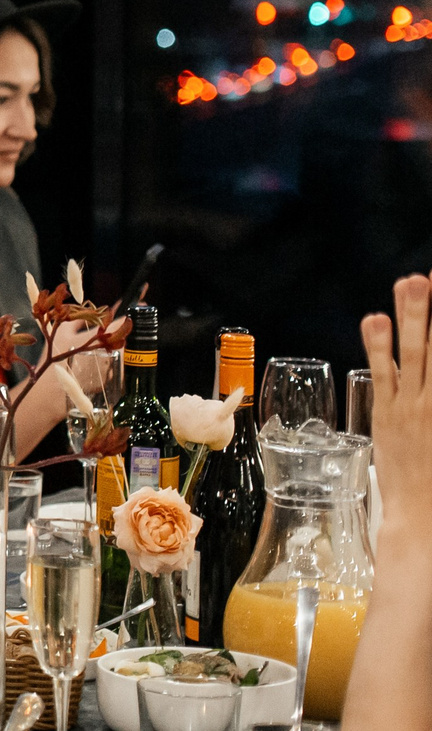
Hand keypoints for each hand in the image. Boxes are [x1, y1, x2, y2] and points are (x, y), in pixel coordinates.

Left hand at [365, 275, 431, 545]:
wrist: (425, 521)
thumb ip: (429, 394)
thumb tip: (426, 369)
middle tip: (429, 278)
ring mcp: (416, 408)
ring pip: (418, 353)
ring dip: (413, 315)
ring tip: (409, 282)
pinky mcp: (388, 416)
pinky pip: (382, 374)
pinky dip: (378, 347)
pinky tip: (373, 320)